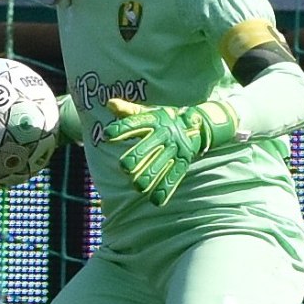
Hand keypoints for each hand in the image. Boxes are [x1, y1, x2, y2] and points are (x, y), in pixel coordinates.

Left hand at [102, 98, 237, 205]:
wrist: (196, 124)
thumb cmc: (164, 119)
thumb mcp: (148, 112)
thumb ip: (128, 110)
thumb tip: (109, 103)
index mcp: (154, 120)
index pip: (135, 123)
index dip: (121, 129)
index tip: (107, 135)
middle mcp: (164, 133)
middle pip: (149, 146)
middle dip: (137, 157)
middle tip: (125, 167)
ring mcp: (175, 148)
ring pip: (161, 164)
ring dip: (149, 176)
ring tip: (138, 186)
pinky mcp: (183, 161)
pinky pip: (175, 176)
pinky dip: (166, 189)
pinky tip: (155, 200)